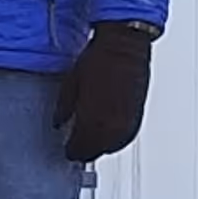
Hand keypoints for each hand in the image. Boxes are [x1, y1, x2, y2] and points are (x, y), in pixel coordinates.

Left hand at [60, 20, 158, 162]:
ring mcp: (127, 121)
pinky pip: (126, 136)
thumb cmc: (99, 59)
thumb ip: (64, 109)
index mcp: (92, 120)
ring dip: (102, 146)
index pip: (80, 150)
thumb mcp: (71, 84)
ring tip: (92, 141)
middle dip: (85, 151)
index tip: (67, 149)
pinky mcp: (138, 114)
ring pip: (113, 147)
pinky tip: (109, 133)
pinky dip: (116, 138)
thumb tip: (59, 122)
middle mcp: (112, 126)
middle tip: (77, 147)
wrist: (124, 46)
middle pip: (96, 152)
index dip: (71, 151)